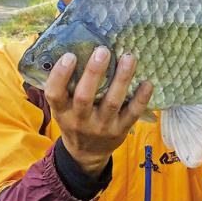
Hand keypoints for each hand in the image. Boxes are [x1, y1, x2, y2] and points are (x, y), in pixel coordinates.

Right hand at [44, 46, 152, 177]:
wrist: (86, 154)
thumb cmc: (74, 120)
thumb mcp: (63, 108)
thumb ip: (66, 86)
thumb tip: (71, 46)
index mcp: (62, 112)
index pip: (55, 94)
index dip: (60, 75)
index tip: (69, 55)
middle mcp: (80, 120)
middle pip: (84, 97)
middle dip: (94, 73)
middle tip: (102, 51)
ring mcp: (102, 127)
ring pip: (112, 102)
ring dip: (121, 79)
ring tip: (128, 57)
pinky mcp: (121, 130)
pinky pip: (132, 113)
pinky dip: (141, 98)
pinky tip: (147, 82)